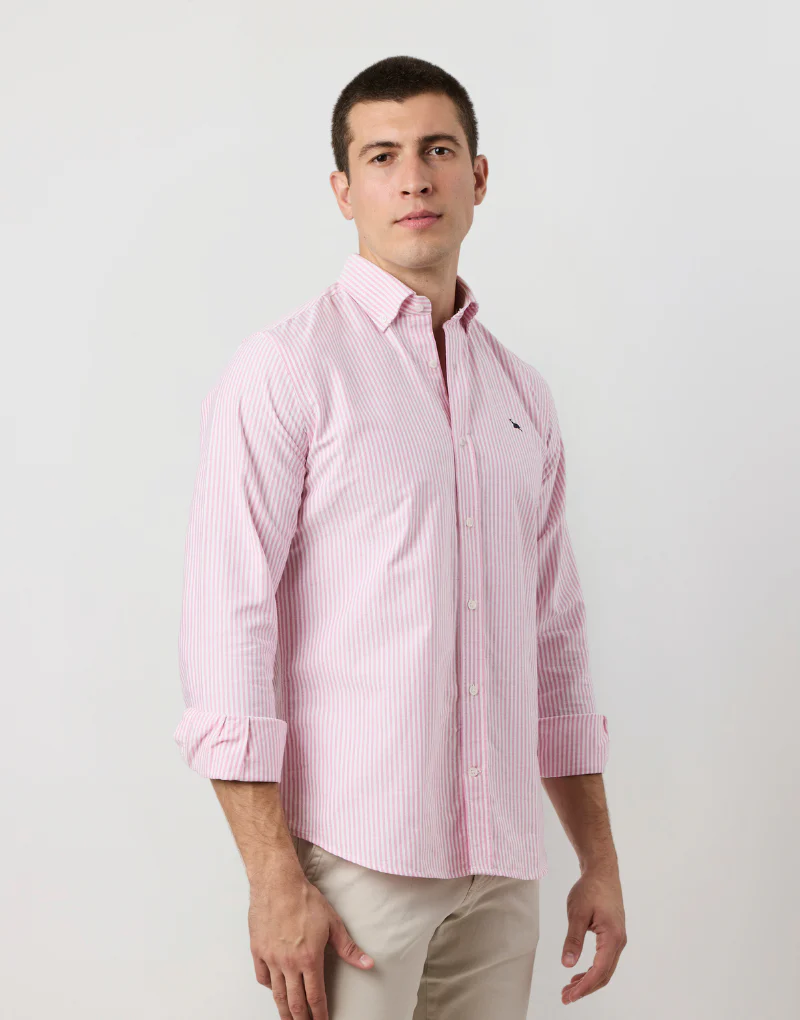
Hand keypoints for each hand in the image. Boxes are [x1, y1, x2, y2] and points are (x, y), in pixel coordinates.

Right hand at [249, 870, 373, 1018]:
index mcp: (309, 958)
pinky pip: (262, 978)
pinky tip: (275, 989)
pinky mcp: (257, 951)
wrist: (278, 883)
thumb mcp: (333, 922)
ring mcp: (271, 958)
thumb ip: (349, 948)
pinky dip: (269, 987)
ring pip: (277, 994)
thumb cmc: (304, 899)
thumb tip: (368, 963)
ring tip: (289, 1019)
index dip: (320, 1015)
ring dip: (284, 1010)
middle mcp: (289, 963)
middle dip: (301, 1019)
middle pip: (295, 1002)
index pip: (316, 997)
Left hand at [560, 863, 625, 1004]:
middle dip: (585, 988)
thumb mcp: (577, 913)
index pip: (598, 971)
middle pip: (604, 975)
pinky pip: (605, 959)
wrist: (602, 871)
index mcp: (612, 937)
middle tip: (566, 997)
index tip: (569, 996)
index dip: (584, 986)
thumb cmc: (590, 888)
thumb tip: (566, 964)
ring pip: (605, 969)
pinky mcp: (613, 935)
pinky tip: (578, 973)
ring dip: (588, 980)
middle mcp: (619, 942)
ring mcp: (618, 939)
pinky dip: (592, 970)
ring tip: (569, 988)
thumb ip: (573, 940)